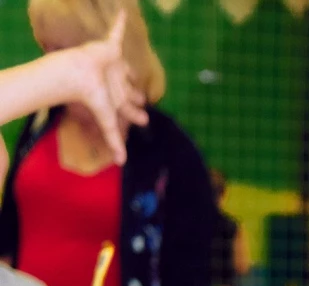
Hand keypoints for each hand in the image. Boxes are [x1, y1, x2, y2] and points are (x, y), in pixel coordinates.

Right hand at [65, 12, 147, 164]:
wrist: (80, 74)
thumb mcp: (108, 120)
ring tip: (133, 71)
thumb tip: (121, 163)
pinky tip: (123, 13)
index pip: (129, 108)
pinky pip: (116, 32)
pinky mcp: (110, 47)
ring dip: (127, 69)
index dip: (137, 114)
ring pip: (124, 67)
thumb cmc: (93, 97)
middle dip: (135, 95)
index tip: (144, 120)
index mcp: (117, 98)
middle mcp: (116, 82)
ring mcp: (113, 65)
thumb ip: (114, 140)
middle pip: (128, 90)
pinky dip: (119, 23)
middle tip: (144, 100)